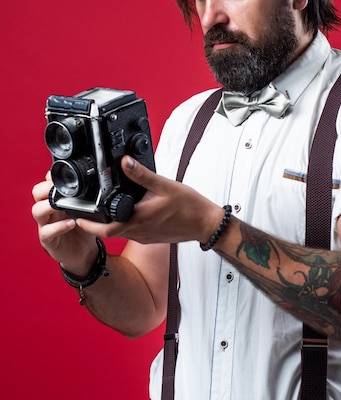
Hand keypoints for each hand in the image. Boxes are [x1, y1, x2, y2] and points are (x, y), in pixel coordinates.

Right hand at [31, 172, 98, 275]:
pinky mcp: (47, 239)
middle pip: (37, 192)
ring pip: (37, 210)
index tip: (64, 173)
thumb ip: (89, 197)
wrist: (83, 251)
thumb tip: (103, 182)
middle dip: (46, 187)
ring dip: (49, 206)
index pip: (47, 182)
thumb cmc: (83, 227)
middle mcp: (48, 210)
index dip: (52, 176)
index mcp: (56, 200)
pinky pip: (47, 231)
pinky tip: (71, 223)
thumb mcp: (88, 209)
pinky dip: (58, 227)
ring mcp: (46, 224)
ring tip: (63, 206)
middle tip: (60, 189)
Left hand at [76, 156, 224, 244]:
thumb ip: (142, 174)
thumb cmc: (189, 206)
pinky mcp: (152, 237)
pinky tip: (130, 213)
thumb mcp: (164, 185)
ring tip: (104, 211)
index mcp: (139, 219)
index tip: (76, 217)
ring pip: (121, 232)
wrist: (206, 224)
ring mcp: (145, 236)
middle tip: (84, 215)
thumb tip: (124, 162)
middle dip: (95, 225)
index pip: (105, 228)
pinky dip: (126, 225)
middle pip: (109, 232)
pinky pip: (133, 232)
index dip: (88, 224)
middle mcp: (139, 231)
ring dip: (110, 224)